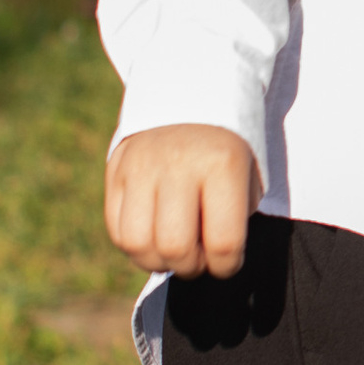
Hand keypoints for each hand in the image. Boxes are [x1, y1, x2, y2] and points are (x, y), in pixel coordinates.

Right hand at [105, 124, 258, 278]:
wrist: (190, 96)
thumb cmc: (225, 151)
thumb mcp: (248, 175)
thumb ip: (235, 218)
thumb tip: (215, 262)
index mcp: (222, 164)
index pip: (223, 241)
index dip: (227, 266)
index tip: (227, 264)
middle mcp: (178, 164)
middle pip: (175, 247)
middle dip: (190, 268)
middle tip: (200, 261)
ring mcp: (141, 167)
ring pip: (138, 244)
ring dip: (158, 263)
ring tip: (175, 254)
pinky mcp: (115, 171)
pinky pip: (117, 230)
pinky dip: (136, 248)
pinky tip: (154, 239)